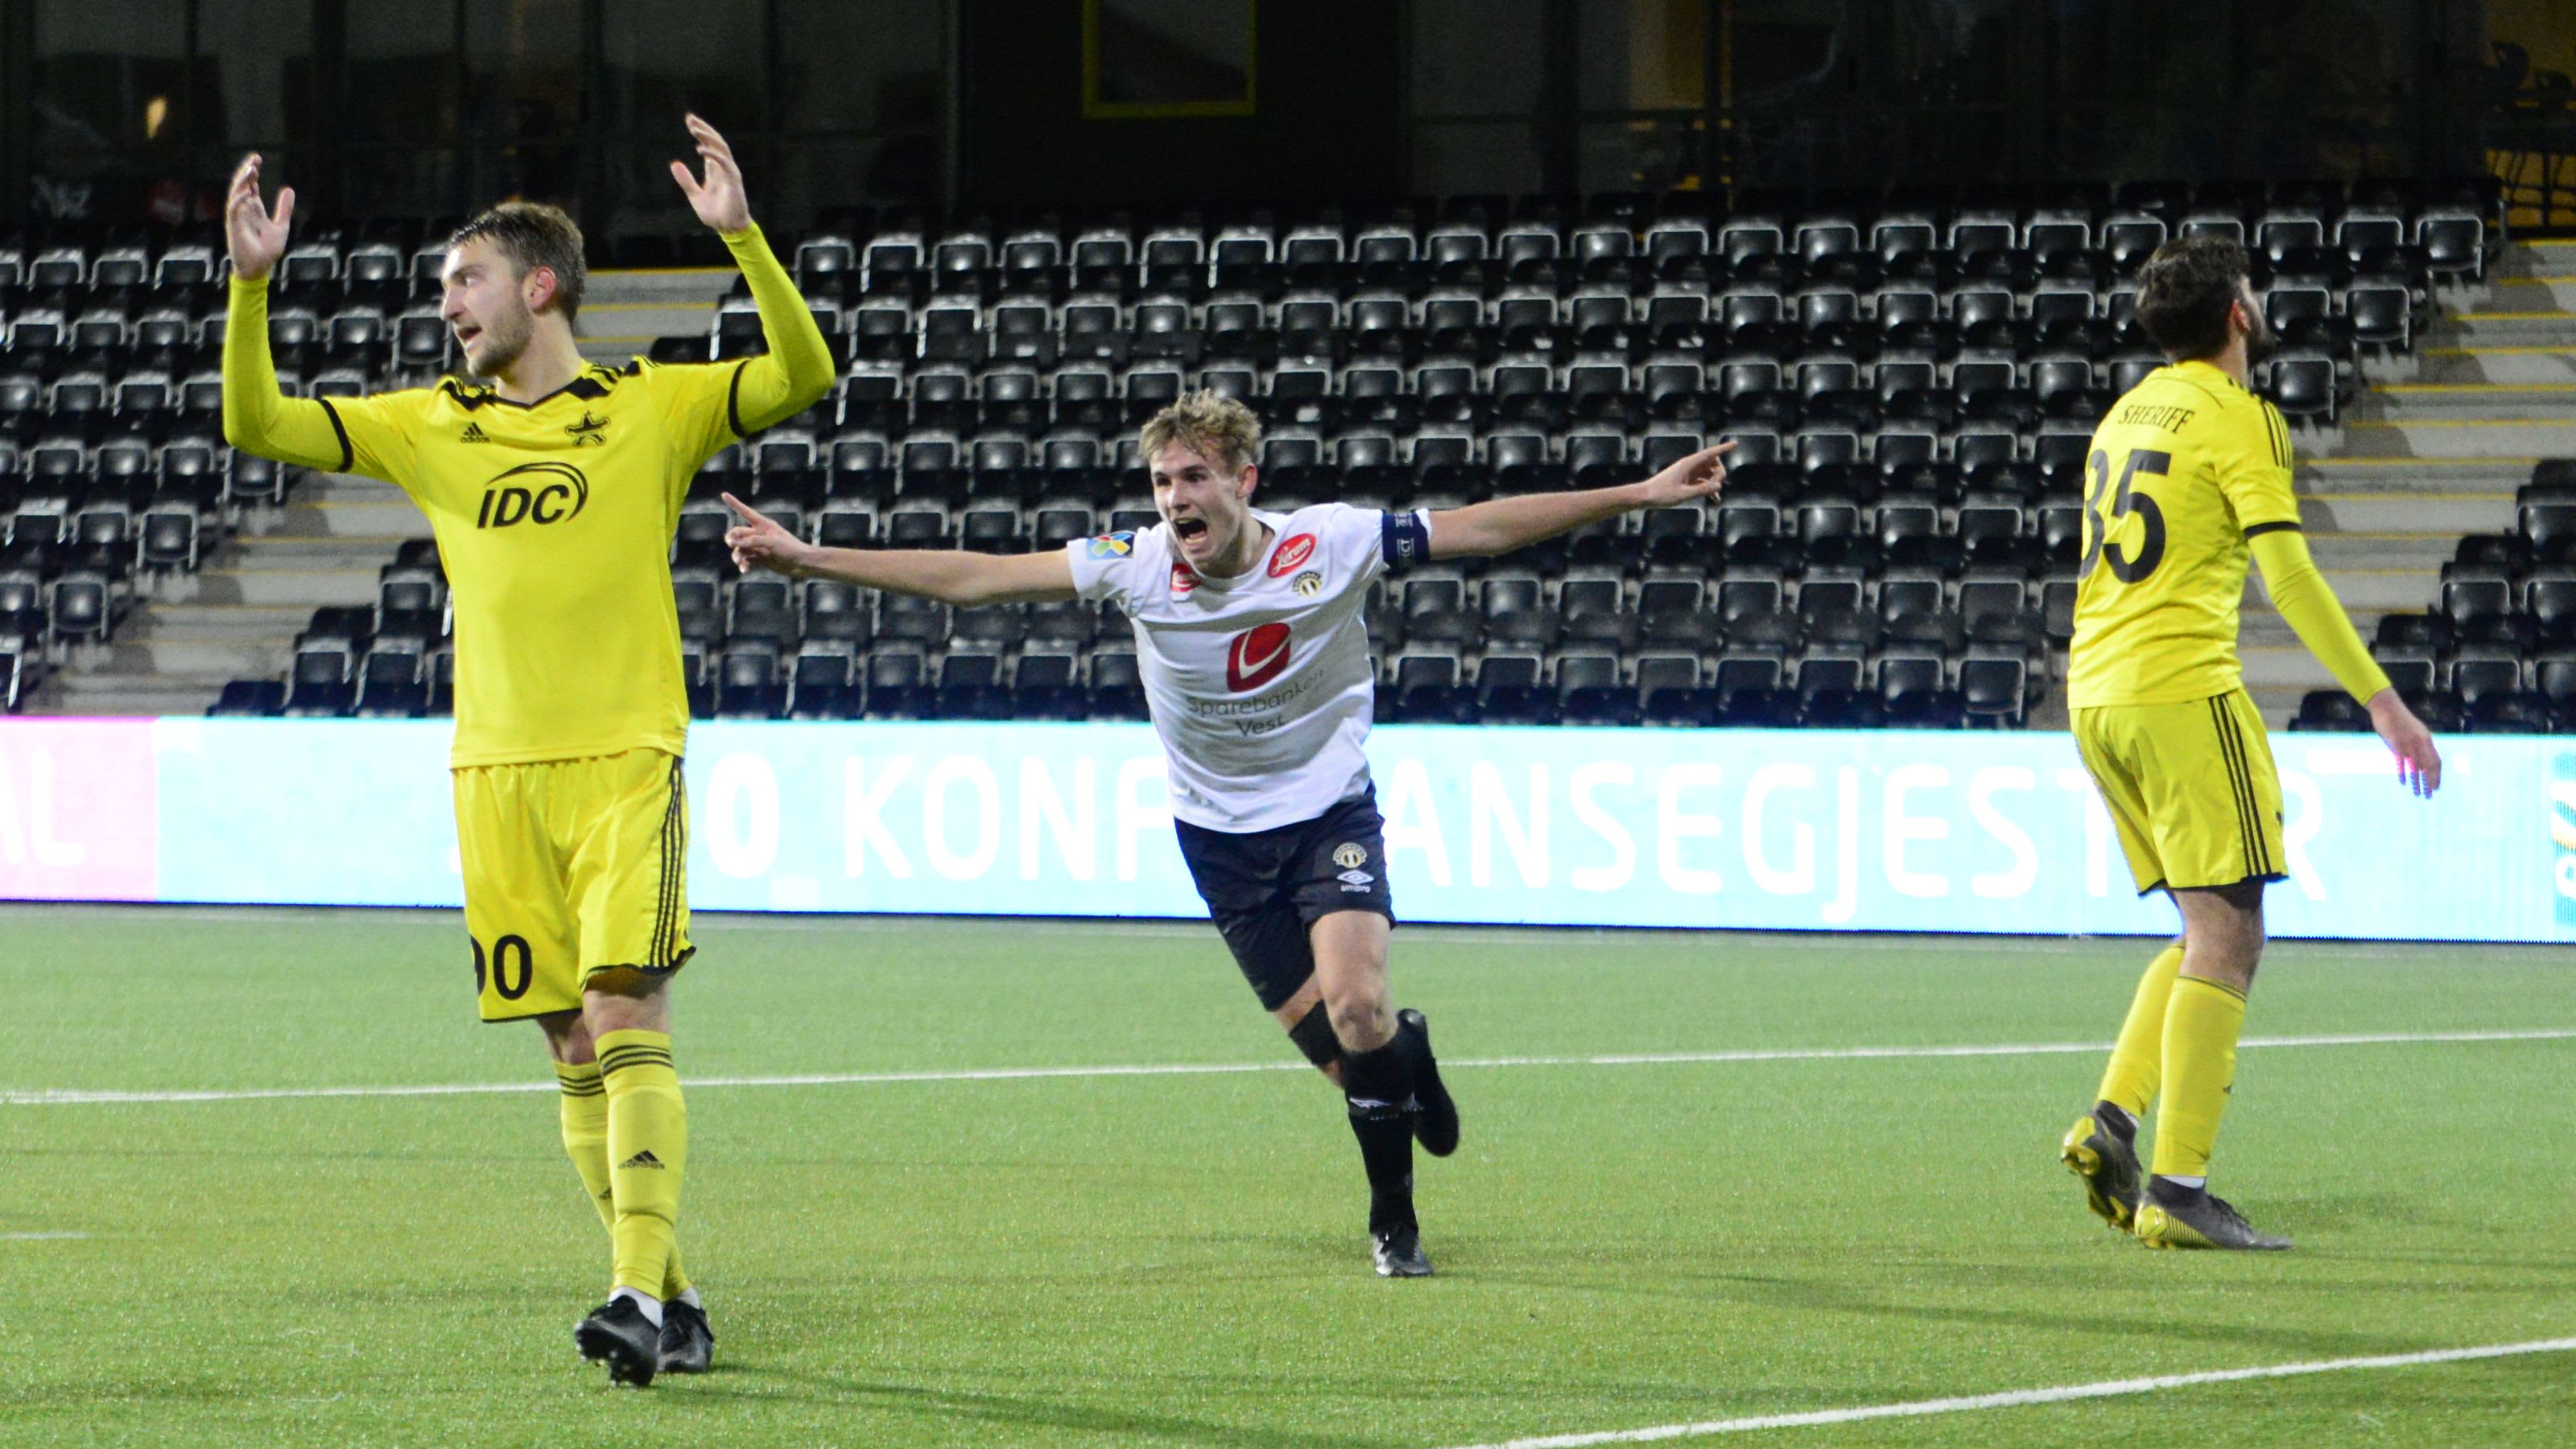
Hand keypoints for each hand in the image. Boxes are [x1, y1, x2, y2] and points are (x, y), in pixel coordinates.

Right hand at [225, 153, 293, 281]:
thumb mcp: (281, 226)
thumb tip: (289, 189)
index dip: (253, 173)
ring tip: (251, 168)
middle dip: (247, 171)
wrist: (260, 268)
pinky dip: (239, 198)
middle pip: (242, 185)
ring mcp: (238, 217)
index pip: (251, 186)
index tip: (257, 159)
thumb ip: (284, 208)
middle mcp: (244, 210)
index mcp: (254, 210)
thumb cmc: (267, 250)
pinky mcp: (234, 225)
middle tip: (254, 158)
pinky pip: (233, 208)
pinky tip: (248, 190)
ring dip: (242, 180)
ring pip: (236, 193)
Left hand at [669, 113, 751, 234]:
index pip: (709, 145)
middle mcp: (724, 168)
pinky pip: (724, 162)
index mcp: (715, 170)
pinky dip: (713, 154)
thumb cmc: (715, 215)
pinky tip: (701, 149)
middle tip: (690, 119)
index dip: (700, 133)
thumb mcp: (695, 195)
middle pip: (716, 142)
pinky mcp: (734, 180)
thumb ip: (686, 180)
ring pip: (722, 147)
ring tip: (695, 130)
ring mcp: (730, 172)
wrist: (728, 229)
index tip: (689, 122)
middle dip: (703, 129)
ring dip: (708, 137)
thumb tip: (674, 163)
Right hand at [723, 493, 816, 577]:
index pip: (745, 512)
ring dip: (737, 554)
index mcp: (763, 524)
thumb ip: (751, 541)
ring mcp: (760, 547)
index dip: (734, 503)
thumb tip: (735, 545)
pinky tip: (744, 569)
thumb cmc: (789, 548)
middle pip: (738, 533)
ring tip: (739, 560)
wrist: (802, 563)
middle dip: (732, 538)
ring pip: (741, 549)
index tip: (724, 494)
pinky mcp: (761, 560)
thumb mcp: (770, 542)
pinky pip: (747, 561)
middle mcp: (760, 535)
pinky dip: (744, 565)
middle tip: (731, 543)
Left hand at [1634, 441, 1734, 507]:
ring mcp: (1688, 473)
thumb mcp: (1683, 494)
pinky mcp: (1686, 480)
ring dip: (1715, 483)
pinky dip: (1709, 488)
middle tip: (1715, 487)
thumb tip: (1718, 485)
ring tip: (1715, 498)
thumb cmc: (1661, 494)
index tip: (1735, 443)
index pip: (1710, 453)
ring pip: (1708, 472)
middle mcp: (1689, 465)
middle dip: (1719, 473)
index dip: (1723, 448)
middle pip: (1712, 463)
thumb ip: (1702, 490)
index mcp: (1688, 464)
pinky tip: (1714, 499)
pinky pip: (1702, 481)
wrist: (1645, 496)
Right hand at [2365, 689, 2440, 797]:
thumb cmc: (2398, 718)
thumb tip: (2420, 756)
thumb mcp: (2413, 730)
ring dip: (2418, 782)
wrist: (2387, 706)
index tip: (2436, 787)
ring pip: (2416, 767)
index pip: (2436, 761)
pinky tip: (2403, 782)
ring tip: (2417, 793)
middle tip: (2430, 795)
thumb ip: (2418, 743)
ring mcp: (2408, 743)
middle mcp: (2420, 743)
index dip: (2437, 775)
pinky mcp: (2396, 743)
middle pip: (2429, 766)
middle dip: (2430, 782)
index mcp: (2426, 739)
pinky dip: (2403, 773)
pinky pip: (2401, 761)